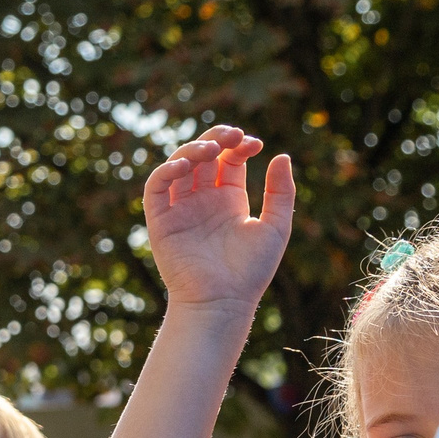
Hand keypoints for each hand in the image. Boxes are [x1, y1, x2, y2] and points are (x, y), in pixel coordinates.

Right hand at [143, 126, 294, 313]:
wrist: (223, 302)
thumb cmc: (251, 271)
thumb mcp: (276, 227)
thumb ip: (280, 193)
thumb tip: (282, 157)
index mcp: (229, 199)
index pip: (229, 158)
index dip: (240, 144)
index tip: (255, 144)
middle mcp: (203, 200)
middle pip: (203, 154)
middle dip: (217, 138)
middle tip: (233, 135)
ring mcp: (180, 209)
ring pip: (179, 165)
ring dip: (192, 149)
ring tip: (212, 149)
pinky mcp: (161, 222)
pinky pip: (156, 188)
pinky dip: (166, 171)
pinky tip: (184, 165)